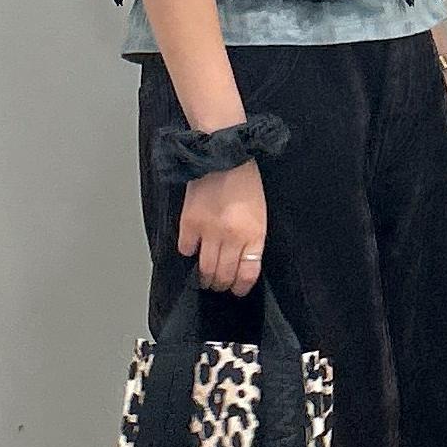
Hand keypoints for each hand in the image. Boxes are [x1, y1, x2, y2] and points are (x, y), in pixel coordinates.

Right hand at [176, 159, 266, 296]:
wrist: (223, 156)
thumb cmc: (245, 182)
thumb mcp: (260, 214)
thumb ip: (252, 240)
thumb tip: (242, 263)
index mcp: (254, 233)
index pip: (248, 273)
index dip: (241, 287)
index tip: (237, 290)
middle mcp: (232, 236)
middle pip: (224, 275)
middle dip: (221, 284)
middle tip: (219, 284)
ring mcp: (209, 230)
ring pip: (204, 269)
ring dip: (205, 277)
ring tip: (205, 277)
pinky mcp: (189, 222)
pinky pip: (186, 249)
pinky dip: (189, 252)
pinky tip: (193, 248)